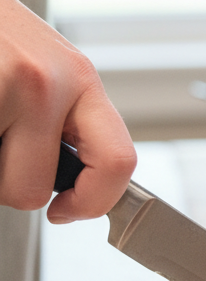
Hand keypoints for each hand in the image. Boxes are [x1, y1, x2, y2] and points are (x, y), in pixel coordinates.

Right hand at [0, 0, 135, 222]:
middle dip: (10, 184)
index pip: (118, 162)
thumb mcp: (47, 70)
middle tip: (2, 148)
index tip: (65, 210)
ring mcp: (9, 85)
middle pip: (32, 190)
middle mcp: (50, 82)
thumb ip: (69, 120)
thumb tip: (77, 186)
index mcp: (81, 79)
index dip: (92, 202)